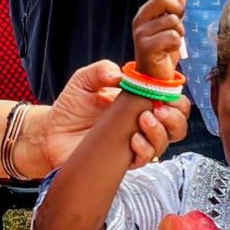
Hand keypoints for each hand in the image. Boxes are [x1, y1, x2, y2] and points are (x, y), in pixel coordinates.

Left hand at [22, 62, 186, 176]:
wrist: (51, 133)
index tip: (164, 90)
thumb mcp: (84, 80)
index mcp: (139, 101)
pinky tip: (133, 140)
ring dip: (160, 130)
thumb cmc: (71, 107)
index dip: (174, 95)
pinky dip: (145, 148)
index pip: (170, 98)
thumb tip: (120, 74)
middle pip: (177, 122)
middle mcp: (142, 123)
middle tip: (158, 108)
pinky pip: (146, 158)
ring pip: (166, 141)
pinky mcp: (125, 160)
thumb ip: (101, 70)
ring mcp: (136, 142)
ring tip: (144, 120)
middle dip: (174, 115)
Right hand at [130, 0, 202, 85]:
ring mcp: (141, 33)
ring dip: (179, 33)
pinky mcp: (146, 47)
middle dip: (179, 10)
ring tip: (171, 44)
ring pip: (172, 21)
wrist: (154, 78)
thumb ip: (174, 7)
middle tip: (179, 25)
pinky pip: (173, 37)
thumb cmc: (164, 52)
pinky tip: (168, 52)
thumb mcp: (171, 26)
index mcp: (145, 13)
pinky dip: (176, 45)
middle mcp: (140, 20)